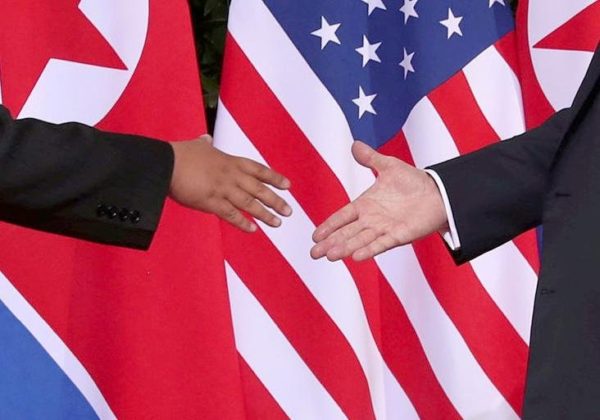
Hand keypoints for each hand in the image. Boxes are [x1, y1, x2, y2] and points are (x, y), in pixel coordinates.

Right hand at [169, 135, 291, 231]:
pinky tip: (253, 230)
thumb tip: (206, 138)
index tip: (288, 186)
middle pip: (259, 189)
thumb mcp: (197, 145)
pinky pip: (231, 215)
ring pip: (249, 204)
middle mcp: (231, 175)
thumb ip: (205, 144)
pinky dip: (243, 223)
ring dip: (265, 214)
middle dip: (276, 200)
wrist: (165, 164)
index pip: (258, 170)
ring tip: (277, 223)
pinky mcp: (211, 202)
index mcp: (230, 161)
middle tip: (289, 211)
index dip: (274, 178)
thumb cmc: (179, 154)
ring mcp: (222, 189)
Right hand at [311, 141, 446, 260]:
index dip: (329, 226)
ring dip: (345, 248)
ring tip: (330, 256)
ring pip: (360, 240)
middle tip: (314, 254)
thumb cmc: (414, 181)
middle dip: (330, 243)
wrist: (439, 193)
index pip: (342, 217)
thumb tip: (355, 144)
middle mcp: (372, 219)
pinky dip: (369, 250)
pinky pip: (381, 244)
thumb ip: (371, 159)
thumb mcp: (389, 166)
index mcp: (366, 204)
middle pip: (346, 233)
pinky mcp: (399, 235)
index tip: (315, 236)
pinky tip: (356, 257)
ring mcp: (384, 229)